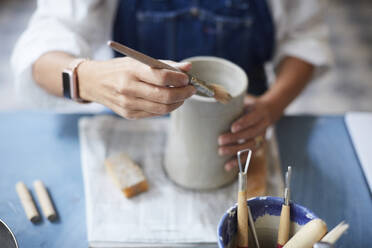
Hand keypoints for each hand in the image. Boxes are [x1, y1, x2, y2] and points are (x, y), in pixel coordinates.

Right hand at [77, 57, 195, 118]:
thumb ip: (164, 64)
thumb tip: (188, 67)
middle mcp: (129, 89)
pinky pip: (154, 113)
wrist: (93, 82)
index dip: (179, 78)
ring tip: (183, 95)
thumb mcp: (138, 61)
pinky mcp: (129, 114)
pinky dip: (166, 108)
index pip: (162, 76)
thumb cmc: (118, 69)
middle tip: (191, 89)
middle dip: (183, 93)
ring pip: (162, 108)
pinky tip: (170, 101)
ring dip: (178, 102)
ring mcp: (128, 104)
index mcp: (131, 71)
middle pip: (165, 96)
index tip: (187, 78)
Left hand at [218, 95, 272, 170]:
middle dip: (235, 139)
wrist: (269, 111)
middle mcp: (263, 125)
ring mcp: (262, 137)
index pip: (253, 118)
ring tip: (221, 152)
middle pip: (250, 134)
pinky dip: (238, 161)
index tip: (232, 127)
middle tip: (220, 140)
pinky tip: (227, 166)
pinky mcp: (258, 146)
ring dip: (235, 151)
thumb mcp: (245, 100)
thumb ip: (234, 103)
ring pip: (250, 146)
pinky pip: (249, 156)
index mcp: (259, 112)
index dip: (243, 123)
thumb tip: (215, 99)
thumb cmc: (250, 105)